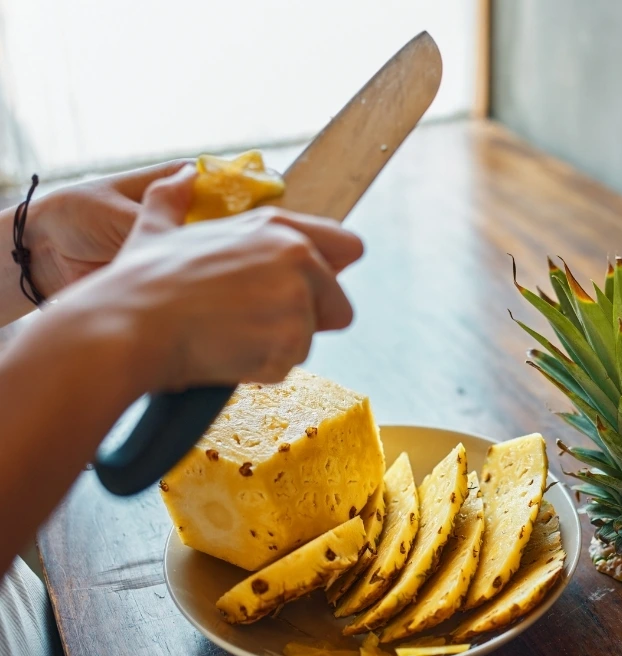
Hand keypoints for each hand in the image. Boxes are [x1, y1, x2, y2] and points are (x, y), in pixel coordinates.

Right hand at [52, 165, 363, 391]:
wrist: (129, 327)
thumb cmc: (139, 282)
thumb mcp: (156, 226)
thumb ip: (174, 198)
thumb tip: (184, 175)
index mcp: (277, 226)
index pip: (348, 247)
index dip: (330, 275)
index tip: (311, 291)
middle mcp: (298, 257)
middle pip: (338, 305)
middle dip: (305, 322)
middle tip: (251, 324)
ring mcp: (298, 300)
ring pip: (308, 340)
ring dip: (274, 348)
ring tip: (227, 336)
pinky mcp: (291, 341)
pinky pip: (287, 366)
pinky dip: (259, 369)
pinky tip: (224, 353)